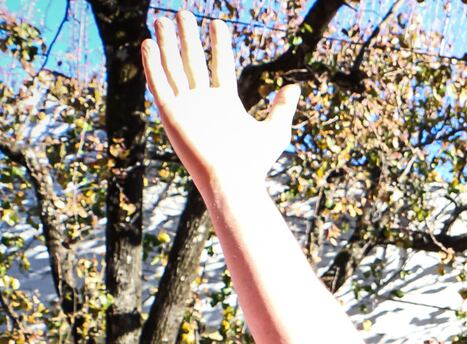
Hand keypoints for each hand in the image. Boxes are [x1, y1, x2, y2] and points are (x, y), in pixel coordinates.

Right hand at [141, 11, 299, 188]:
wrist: (232, 180)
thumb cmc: (254, 162)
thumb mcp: (275, 130)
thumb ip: (282, 108)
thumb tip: (293, 87)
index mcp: (225, 102)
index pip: (220, 66)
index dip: (219, 44)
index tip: (217, 23)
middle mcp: (203, 101)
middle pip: (192, 62)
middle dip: (187, 37)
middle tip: (182, 13)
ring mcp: (185, 106)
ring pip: (173, 68)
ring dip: (167, 44)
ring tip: (163, 19)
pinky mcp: (170, 114)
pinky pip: (158, 84)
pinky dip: (152, 64)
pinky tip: (149, 43)